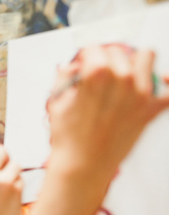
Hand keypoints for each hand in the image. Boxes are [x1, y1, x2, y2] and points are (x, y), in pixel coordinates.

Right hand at [0, 140, 21, 214]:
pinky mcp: (15, 189)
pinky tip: (8, 199)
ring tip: (2, 191)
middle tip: (0, 173)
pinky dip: (18, 186)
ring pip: (14, 164)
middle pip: (1, 150)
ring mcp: (0, 180)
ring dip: (12, 174)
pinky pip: (21, 178)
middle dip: (3, 160)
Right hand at [47, 45, 168, 202]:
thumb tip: (72, 67)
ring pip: (146, 56)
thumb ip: (65, 77)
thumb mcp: (57, 102)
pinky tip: (160, 83)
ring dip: (135, 63)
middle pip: (119, 51)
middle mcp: (122, 78)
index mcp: (96, 73)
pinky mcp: (152, 108)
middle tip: (101, 75)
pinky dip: (166, 84)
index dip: (86, 57)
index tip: (84, 65)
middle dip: (108, 60)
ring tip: (125, 77)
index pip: (94, 48)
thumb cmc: (69, 138)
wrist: (83, 165)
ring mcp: (141, 92)